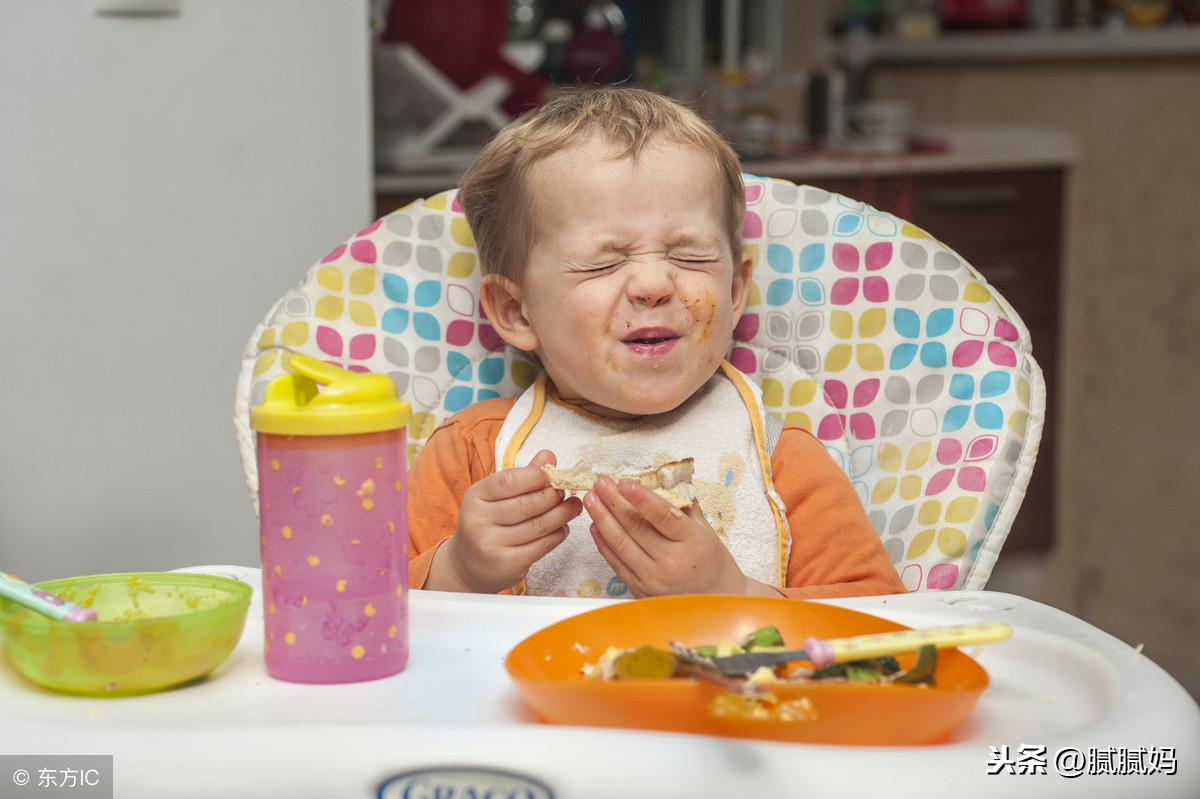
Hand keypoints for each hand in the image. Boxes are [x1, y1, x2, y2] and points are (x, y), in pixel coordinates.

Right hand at [429, 450, 581, 592]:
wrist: (469, 565)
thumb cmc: (487, 524)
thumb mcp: (496, 497)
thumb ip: (523, 476)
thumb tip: (549, 456)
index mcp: (475, 497)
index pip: (508, 481)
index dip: (535, 476)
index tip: (551, 475)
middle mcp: (478, 521)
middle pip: (527, 504)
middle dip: (553, 496)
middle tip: (566, 491)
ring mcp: (491, 545)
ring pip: (538, 525)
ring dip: (562, 514)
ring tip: (574, 506)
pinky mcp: (507, 565)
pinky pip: (542, 546)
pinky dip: (558, 534)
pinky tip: (563, 527)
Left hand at [584, 476, 777, 596]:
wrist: (716, 601)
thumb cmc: (713, 564)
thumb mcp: (707, 531)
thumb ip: (684, 506)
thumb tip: (662, 480)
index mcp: (691, 543)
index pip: (662, 515)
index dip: (640, 497)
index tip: (624, 481)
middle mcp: (671, 562)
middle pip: (635, 527)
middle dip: (613, 501)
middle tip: (601, 483)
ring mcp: (653, 578)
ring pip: (620, 544)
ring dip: (602, 519)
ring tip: (592, 499)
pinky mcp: (640, 589)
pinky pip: (616, 563)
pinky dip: (603, 543)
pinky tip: (595, 526)